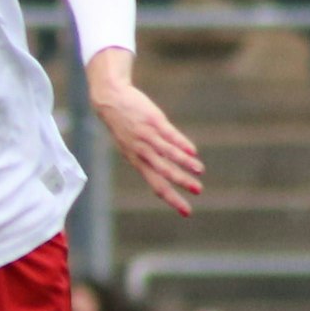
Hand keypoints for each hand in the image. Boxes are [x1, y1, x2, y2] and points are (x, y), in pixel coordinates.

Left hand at [87, 48, 203, 216]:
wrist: (110, 99)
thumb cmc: (124, 125)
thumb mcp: (132, 146)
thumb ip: (150, 158)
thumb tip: (171, 170)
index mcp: (137, 161)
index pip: (156, 184)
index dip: (171, 198)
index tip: (186, 211)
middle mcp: (141, 151)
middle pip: (162, 172)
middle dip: (181, 183)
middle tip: (198, 191)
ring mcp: (146, 136)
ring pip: (167, 154)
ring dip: (185, 163)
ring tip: (200, 171)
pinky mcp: (153, 121)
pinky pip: (168, 134)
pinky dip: (180, 143)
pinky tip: (192, 151)